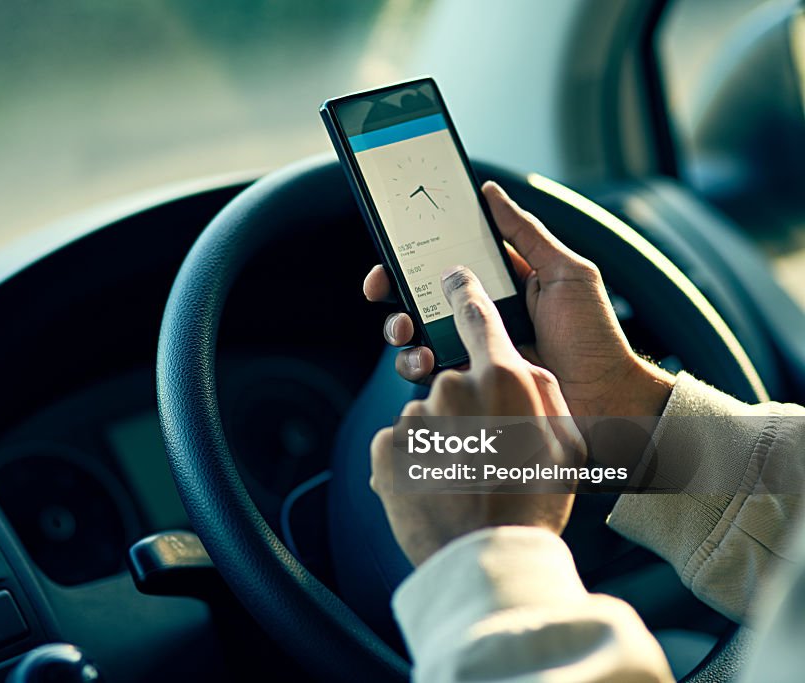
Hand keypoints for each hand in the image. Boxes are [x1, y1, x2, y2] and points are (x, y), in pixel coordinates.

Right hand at [364, 181, 673, 417]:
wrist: (606, 399)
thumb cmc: (594, 335)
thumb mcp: (566, 272)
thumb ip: (526, 233)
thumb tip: (490, 192)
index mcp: (498, 285)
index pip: (446, 263)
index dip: (413, 255)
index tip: (392, 249)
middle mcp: (479, 316)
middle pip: (419, 298)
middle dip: (393, 292)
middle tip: (382, 289)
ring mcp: (471, 351)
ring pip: (415, 337)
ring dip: (399, 329)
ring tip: (406, 330)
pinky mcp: (469, 384)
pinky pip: (430, 375)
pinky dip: (417, 366)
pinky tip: (427, 362)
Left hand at [370, 267, 583, 566]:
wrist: (486, 558)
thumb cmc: (535, 502)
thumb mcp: (567, 443)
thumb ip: (545, 391)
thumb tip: (525, 365)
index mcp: (503, 379)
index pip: (476, 315)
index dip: (464, 292)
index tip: (451, 275)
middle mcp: (454, 387)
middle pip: (451, 381)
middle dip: (465, 410)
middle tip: (485, 455)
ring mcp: (416, 417)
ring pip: (426, 416)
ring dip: (439, 440)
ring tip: (462, 480)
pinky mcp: (386, 447)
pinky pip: (401, 443)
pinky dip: (414, 461)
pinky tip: (435, 488)